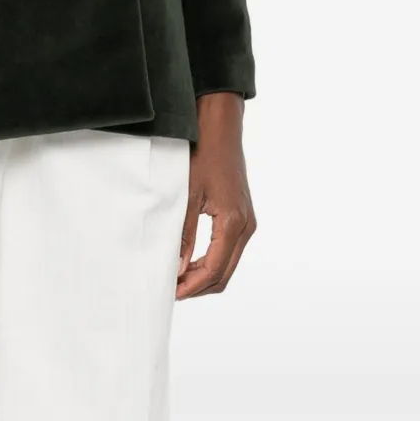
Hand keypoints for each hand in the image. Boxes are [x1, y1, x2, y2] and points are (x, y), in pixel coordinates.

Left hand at [176, 92, 255, 298]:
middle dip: (198, 286)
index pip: (214, 269)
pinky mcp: (243, 216)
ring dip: (204, 275)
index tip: (171, 292)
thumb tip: (178, 267)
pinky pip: (229, 250)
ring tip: (178, 277)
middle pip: (224, 273)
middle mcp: (246, 226)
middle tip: (171, 289)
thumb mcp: (188, 194)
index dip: (192, 285)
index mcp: (233, 222)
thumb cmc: (204, 155)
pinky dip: (212, 261)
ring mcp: (247, 222)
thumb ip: (184, 233)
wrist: (220, 128)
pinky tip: (191, 260)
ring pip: (227, 264)